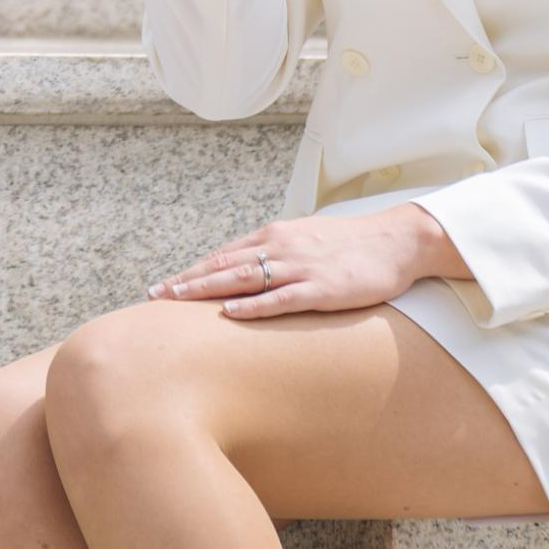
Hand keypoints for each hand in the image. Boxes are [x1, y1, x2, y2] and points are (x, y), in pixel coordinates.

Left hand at [144, 205, 444, 318]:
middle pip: (223, 265)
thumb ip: (277, 254)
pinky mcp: (321, 289)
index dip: (191, 270)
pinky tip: (229, 313)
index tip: (163, 284)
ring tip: (174, 300)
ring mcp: (300, 267)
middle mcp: (280, 247)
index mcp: (275, 236)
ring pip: (242, 279)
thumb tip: (249, 272)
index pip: (223, 255)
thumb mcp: (305, 242)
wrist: (396, 241)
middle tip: (153, 295)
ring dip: (205, 290)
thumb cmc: (350, 245)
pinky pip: (280, 298)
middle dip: (185, 281)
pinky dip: (252, 306)